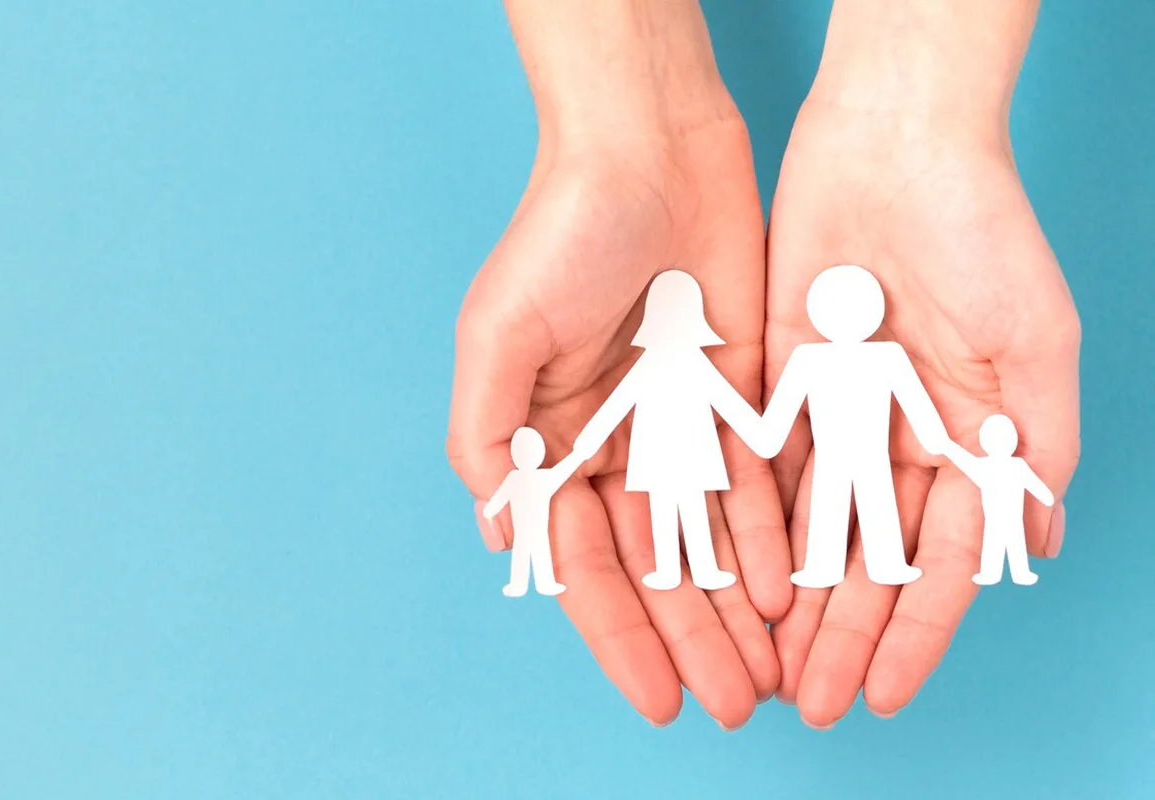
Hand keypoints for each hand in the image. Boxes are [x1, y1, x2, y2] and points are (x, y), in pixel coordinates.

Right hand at [448, 0, 789, 728]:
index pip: (582, 564)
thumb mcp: (498, 333)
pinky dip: (773, 541)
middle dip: (690, 640)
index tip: (658, 697)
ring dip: (737, 609)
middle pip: (654, 567)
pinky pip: (756, 485)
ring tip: (771, 676)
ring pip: (711, 540)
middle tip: (729, 705)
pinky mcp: (734, 398)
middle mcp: (610, 447)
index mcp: (545, 444)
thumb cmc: (561, 233)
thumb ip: (487, 434)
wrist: (649, 151)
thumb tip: (501, 531)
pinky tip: (795, 594)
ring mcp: (675, 426)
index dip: (619, 635)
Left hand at [764, 1, 1078, 727]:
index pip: (944, 561)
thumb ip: (1037, 446)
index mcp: (974, 441)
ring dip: (792, 601)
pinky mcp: (780, 387)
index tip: (885, 693)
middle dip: (844, 634)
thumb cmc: (982, 232)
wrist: (891, 146)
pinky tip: (735, 583)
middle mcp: (904, 441)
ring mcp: (839, 418)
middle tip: (813, 701)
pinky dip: (751, 529)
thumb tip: (1040, 545)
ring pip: (812, 531)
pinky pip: (764, 471)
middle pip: (870, 561)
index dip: (916, 632)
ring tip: (768, 664)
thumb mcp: (1034, 343)